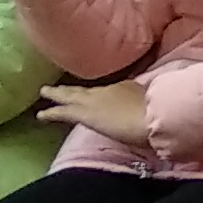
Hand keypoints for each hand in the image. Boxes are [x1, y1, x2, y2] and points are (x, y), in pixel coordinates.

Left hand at [37, 78, 152, 144]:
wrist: (154, 116)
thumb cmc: (161, 114)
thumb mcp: (159, 107)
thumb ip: (155, 109)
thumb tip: (160, 113)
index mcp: (128, 88)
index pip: (110, 91)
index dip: (101, 94)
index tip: (97, 96)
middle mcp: (109, 90)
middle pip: (87, 89)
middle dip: (73, 89)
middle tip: (57, 86)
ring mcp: (95, 100)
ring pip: (71, 96)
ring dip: (58, 94)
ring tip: (46, 92)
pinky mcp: (84, 113)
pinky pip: (63, 111)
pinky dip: (52, 112)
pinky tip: (40, 115)